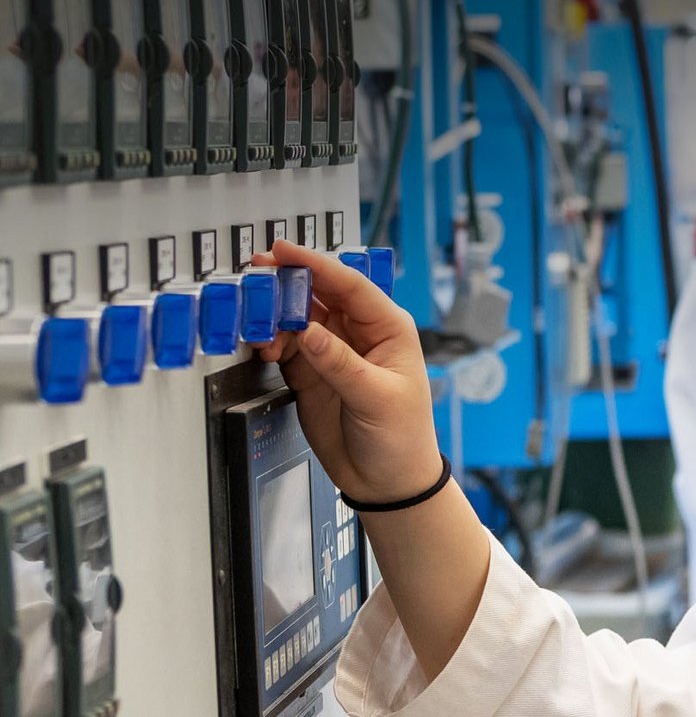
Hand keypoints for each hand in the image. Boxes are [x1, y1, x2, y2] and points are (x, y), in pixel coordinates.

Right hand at [249, 240, 440, 503]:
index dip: (317, 265)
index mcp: (388, 328)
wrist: (386, 480)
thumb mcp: (376, 398)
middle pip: (320, 294)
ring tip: (257, 318)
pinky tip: (264, 345)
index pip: (351, 285)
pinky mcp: (311, 371)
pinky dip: (271, 340)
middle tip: (256, 273)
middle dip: (289, 281)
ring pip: (299, 317)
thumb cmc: (401, 437)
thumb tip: (309, 332)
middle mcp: (360, 333)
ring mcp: (333, 351)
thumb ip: (340, 364)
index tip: (284, 252)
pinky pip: (286, 344)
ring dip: (276, 313)